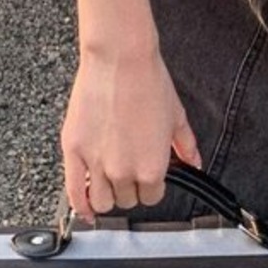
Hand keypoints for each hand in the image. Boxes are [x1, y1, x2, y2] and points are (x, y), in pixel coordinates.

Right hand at [61, 44, 200, 219]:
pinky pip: (73, 192)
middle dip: (129, 188)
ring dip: (106, 195)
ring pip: (101, 201)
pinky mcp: (74, 151)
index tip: (147, 176)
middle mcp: (124, 171)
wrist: (120, 60)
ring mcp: (97, 163)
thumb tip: (194, 162)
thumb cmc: (148, 81)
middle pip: (126, 200)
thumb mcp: (176, 116)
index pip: (152, 197)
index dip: (151, 186)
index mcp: (153, 167)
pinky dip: (79, 205)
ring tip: (108, 180)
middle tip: (128, 170)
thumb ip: (186, 145)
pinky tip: (84, 208)